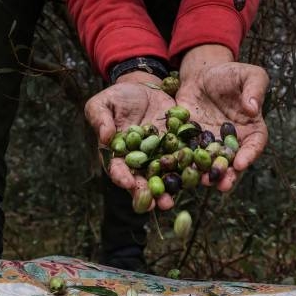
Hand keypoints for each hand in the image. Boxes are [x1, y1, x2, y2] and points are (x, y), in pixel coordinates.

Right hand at [84, 71, 177, 210]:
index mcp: (118, 155)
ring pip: (164, 177)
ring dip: (168, 190)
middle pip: (142, 181)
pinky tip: (195, 179)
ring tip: (171, 202)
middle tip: (154, 205)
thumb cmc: (118, 97)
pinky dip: (190, 171)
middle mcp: (140, 162)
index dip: (122, 176)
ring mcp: (160, 157)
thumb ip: (100, 119)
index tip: (127, 183)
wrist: (144, 89)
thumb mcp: (103, 103)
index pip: (118, 168)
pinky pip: (185, 162)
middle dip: (148, 194)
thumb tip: (105, 136)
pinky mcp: (178, 149)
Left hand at [176, 46, 268, 192]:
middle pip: (233, 162)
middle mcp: (232, 143)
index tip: (241, 163)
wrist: (201, 75)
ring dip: (207, 175)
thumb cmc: (230, 74)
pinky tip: (180, 171)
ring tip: (203, 182)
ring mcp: (211, 146)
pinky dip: (185, 165)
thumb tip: (253, 108)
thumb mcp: (248, 74)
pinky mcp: (191, 145)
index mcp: (251, 130)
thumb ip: (255, 88)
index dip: (249, 155)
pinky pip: (189, 156)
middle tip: (222, 185)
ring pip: (211, 165)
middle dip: (228, 174)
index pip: (255, 145)